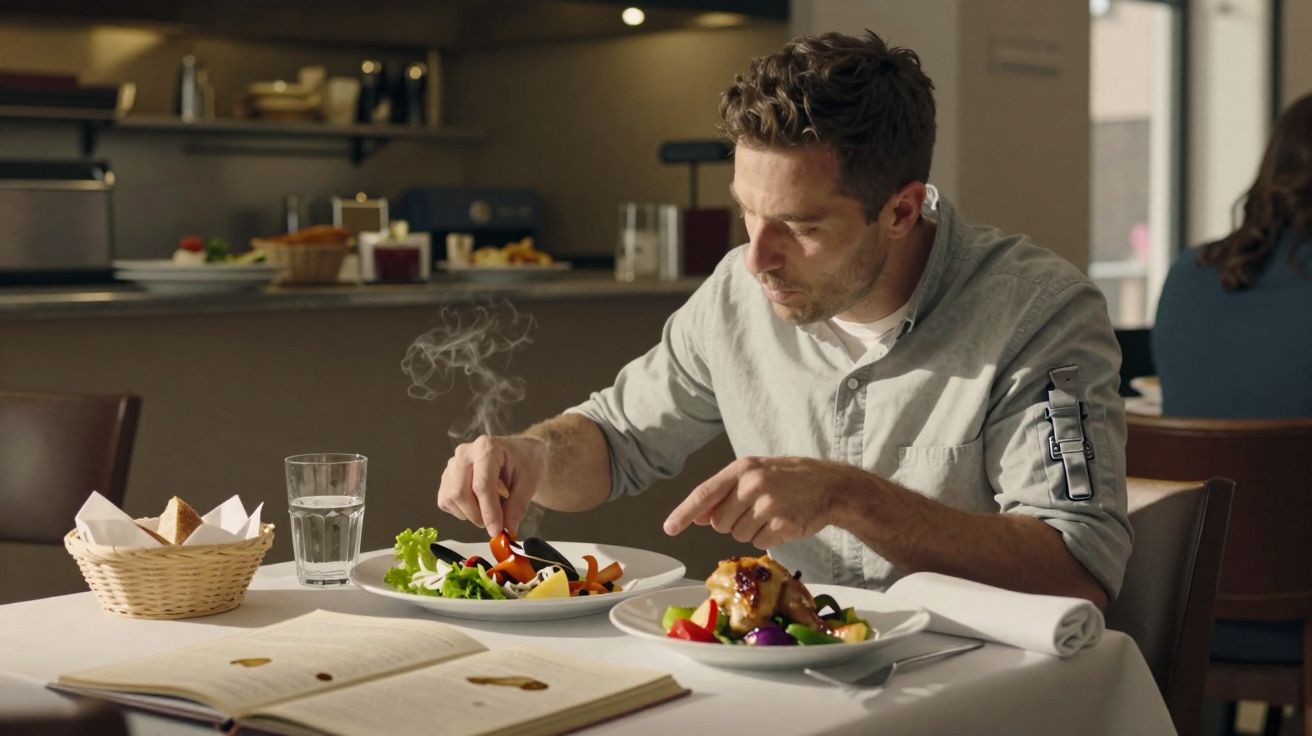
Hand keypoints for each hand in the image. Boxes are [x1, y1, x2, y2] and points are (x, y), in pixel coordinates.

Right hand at [437, 435, 546, 536]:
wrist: (519, 454)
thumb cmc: (524, 463)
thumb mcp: (529, 482)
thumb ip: (518, 505)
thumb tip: (508, 529)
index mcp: (486, 448)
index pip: (482, 485)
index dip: (488, 511)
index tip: (496, 530)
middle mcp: (465, 453)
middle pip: (460, 492)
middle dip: (476, 514)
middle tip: (494, 524)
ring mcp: (453, 464)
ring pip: (450, 498)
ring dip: (469, 513)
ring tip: (488, 509)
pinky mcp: (447, 476)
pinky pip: (445, 500)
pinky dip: (460, 510)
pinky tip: (477, 504)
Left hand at [662, 456, 864, 548]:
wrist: (831, 486)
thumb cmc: (789, 479)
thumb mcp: (755, 475)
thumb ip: (725, 493)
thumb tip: (697, 517)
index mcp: (742, 469)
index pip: (704, 494)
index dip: (683, 513)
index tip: (669, 529)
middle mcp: (753, 485)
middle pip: (719, 523)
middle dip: (731, 523)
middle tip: (754, 510)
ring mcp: (769, 505)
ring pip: (738, 536)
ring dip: (750, 532)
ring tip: (771, 514)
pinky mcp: (783, 525)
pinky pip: (759, 543)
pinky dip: (767, 539)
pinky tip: (781, 523)